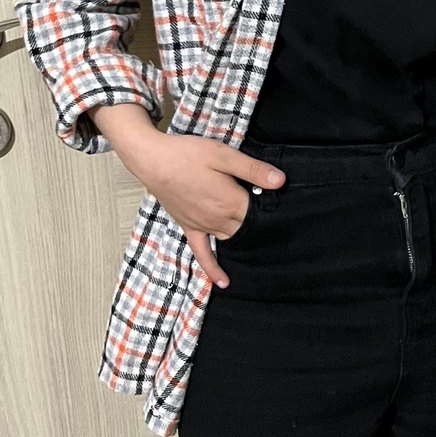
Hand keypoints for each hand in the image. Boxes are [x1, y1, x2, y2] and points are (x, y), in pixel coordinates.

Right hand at [116, 128, 285, 288]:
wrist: (152, 160)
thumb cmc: (187, 155)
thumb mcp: (224, 155)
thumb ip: (253, 170)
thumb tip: (280, 180)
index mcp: (230, 202)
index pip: (260, 213)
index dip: (271, 208)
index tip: (281, 204)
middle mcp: (218, 219)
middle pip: (247, 228)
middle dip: (259, 224)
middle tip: (272, 220)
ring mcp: (203, 226)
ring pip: (231, 239)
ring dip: (243, 239)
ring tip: (259, 240)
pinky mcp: (189, 228)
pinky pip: (202, 254)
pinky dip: (213, 269)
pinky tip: (223, 282)